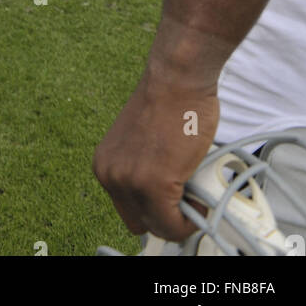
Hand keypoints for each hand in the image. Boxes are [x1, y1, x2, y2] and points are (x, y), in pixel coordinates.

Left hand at [93, 63, 219, 240]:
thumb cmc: (169, 103)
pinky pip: (174, 226)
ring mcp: (131, 182)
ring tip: (195, 197)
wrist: (176, 79)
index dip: (155, 210)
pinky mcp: (154, 184)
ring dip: (181, 218)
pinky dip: (191, 221)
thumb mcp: (140, 145)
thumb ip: (143, 171)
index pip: (129, 210)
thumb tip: (163, 199)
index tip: (173, 204)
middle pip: (141, 222)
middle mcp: (111, 175)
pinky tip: (200, 203)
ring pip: (160, 227)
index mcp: (105, 165)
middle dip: (166, 217)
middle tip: (186, 202)